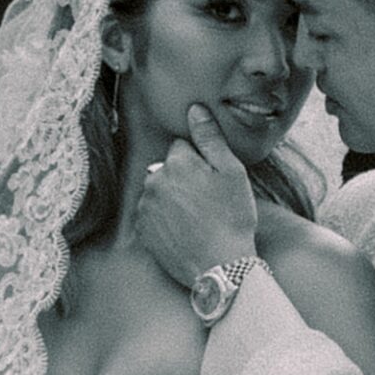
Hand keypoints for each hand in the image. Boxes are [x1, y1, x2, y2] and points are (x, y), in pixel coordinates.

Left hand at [134, 105, 257, 286]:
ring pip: (159, 191)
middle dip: (183, 178)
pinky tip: (184, 231)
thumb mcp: (231, 173)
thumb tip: (194, 108)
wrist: (221, 267)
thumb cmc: (232, 218)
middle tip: (208, 201)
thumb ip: (210, 138)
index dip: (201, 162)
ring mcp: (145, 207)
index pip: (182, 148)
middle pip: (168, 169)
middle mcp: (154, 181)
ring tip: (197, 218)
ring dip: (172, 198)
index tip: (213, 181)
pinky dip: (164, 219)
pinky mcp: (142, 231)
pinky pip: (151, 214)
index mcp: (176, 163)